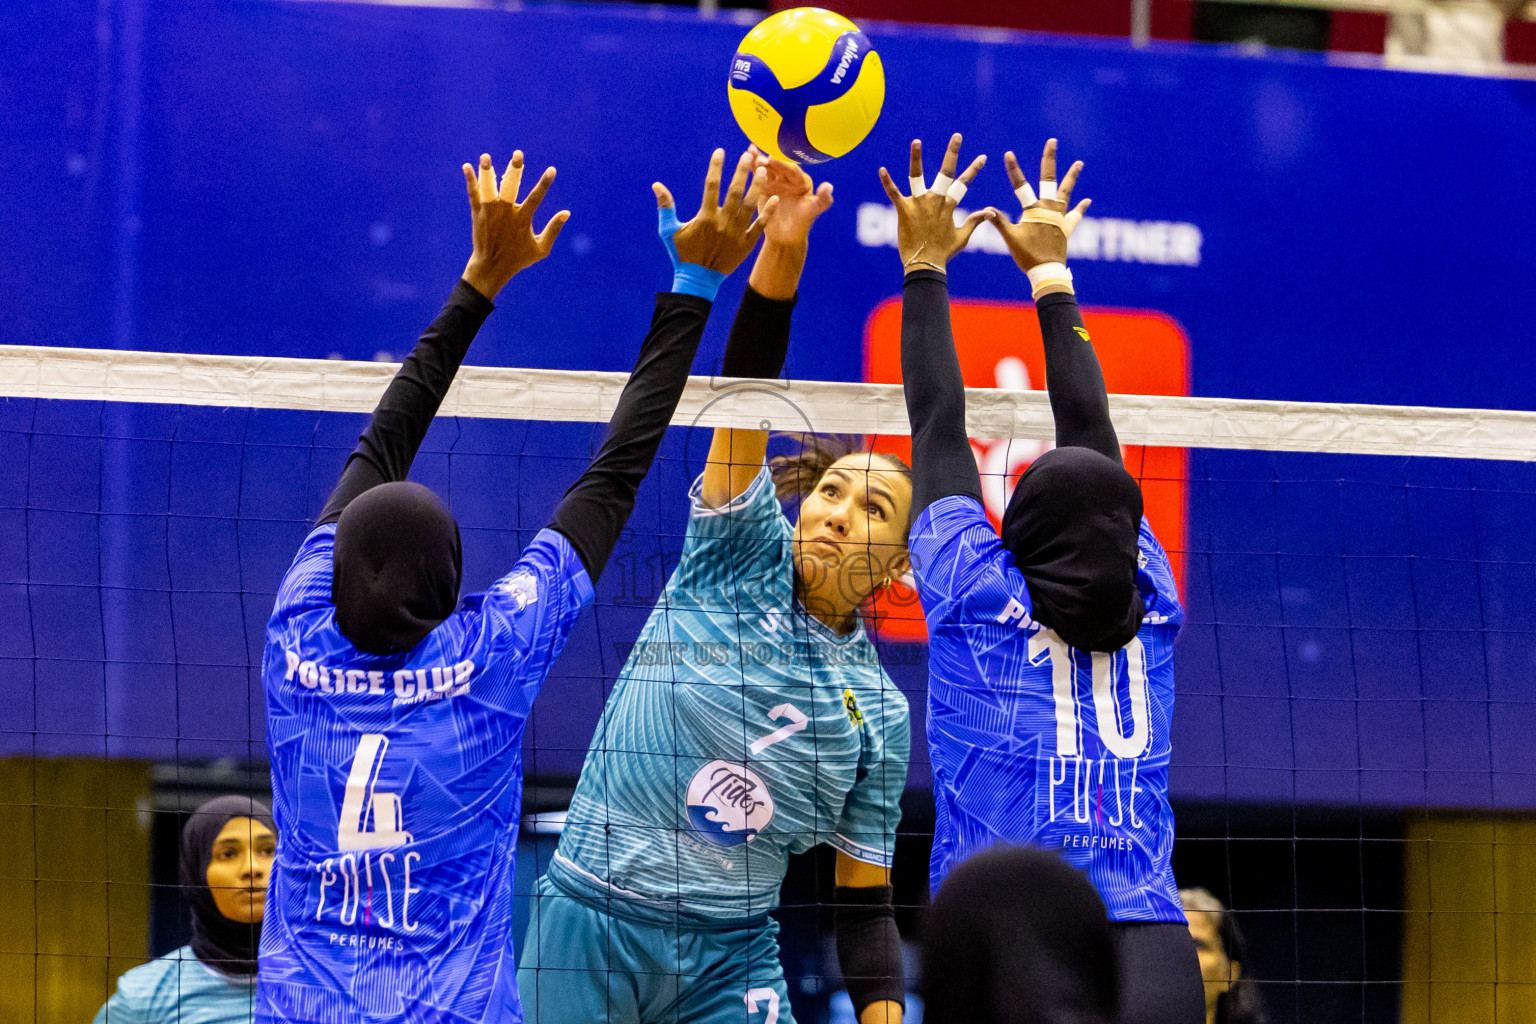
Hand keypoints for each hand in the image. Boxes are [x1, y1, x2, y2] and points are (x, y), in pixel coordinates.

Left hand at [460, 152, 569, 300]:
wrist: (491, 267)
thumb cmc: (518, 259)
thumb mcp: (541, 249)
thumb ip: (553, 230)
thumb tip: (567, 213)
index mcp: (522, 219)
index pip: (536, 197)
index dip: (545, 183)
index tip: (552, 170)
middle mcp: (506, 212)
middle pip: (511, 186)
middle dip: (515, 169)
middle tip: (518, 154)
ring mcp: (490, 211)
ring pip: (489, 187)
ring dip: (487, 171)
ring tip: (485, 156)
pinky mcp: (477, 213)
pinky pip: (473, 194)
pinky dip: (471, 180)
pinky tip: (467, 167)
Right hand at [654, 149, 776, 276]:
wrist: (697, 280)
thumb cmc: (682, 254)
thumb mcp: (668, 231)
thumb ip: (665, 207)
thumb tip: (656, 185)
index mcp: (705, 217)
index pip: (711, 185)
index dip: (716, 166)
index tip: (720, 151)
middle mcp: (723, 223)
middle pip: (735, 191)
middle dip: (742, 171)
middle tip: (748, 155)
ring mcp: (736, 234)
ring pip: (749, 205)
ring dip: (757, 187)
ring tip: (762, 171)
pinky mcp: (745, 244)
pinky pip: (759, 226)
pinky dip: (767, 213)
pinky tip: (774, 199)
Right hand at [751, 150, 833, 247]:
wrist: (786, 236)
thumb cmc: (802, 223)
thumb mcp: (813, 212)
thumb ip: (823, 200)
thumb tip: (828, 186)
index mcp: (802, 181)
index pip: (792, 171)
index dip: (782, 165)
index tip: (773, 160)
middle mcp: (789, 178)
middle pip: (778, 167)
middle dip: (769, 162)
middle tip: (759, 158)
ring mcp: (776, 182)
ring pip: (767, 168)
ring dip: (759, 160)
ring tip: (750, 153)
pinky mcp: (764, 187)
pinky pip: (758, 175)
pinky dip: (752, 166)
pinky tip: (746, 156)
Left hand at [877, 133, 991, 273]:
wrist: (925, 264)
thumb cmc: (944, 253)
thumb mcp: (963, 236)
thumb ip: (975, 221)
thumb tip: (990, 211)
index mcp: (949, 206)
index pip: (963, 184)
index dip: (973, 170)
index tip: (983, 157)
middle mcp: (935, 201)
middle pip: (946, 172)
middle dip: (953, 153)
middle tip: (957, 136)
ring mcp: (919, 204)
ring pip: (917, 176)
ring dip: (916, 158)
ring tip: (917, 141)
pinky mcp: (904, 210)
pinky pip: (894, 193)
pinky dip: (887, 181)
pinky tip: (882, 170)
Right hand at [985, 139, 1090, 274]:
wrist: (1047, 271)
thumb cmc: (1027, 256)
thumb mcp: (1011, 239)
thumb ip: (1000, 222)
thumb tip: (988, 210)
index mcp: (1034, 210)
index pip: (1021, 186)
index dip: (1013, 169)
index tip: (1008, 154)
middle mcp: (1049, 209)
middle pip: (1049, 179)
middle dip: (1049, 159)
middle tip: (1052, 142)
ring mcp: (1060, 217)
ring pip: (1067, 192)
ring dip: (1072, 177)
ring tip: (1079, 163)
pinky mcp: (1066, 228)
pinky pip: (1076, 215)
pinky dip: (1081, 207)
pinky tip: (1087, 200)